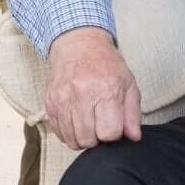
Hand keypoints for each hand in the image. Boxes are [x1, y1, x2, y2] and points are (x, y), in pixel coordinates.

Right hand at [45, 27, 141, 149]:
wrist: (78, 45)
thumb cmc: (106, 64)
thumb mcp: (128, 83)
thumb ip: (132, 113)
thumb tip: (134, 137)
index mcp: (106, 90)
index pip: (109, 133)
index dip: (114, 133)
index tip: (114, 124)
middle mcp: (82, 95)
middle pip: (88, 140)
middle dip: (97, 138)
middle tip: (100, 123)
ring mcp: (63, 99)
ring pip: (72, 139)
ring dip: (82, 137)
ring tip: (89, 122)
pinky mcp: (50, 103)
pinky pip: (58, 132)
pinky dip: (68, 132)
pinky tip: (76, 120)